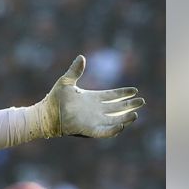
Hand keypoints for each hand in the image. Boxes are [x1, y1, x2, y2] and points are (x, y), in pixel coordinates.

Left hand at [29, 56, 144, 138]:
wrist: (45, 114)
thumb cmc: (54, 99)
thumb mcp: (66, 82)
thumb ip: (75, 71)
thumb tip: (81, 56)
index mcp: (92, 98)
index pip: (112, 95)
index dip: (123, 93)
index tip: (135, 90)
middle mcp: (96, 110)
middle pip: (117, 108)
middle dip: (129, 105)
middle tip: (142, 102)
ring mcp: (93, 120)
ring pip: (114, 120)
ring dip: (125, 118)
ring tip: (135, 114)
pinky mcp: (89, 130)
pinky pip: (104, 132)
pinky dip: (113, 130)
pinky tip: (122, 126)